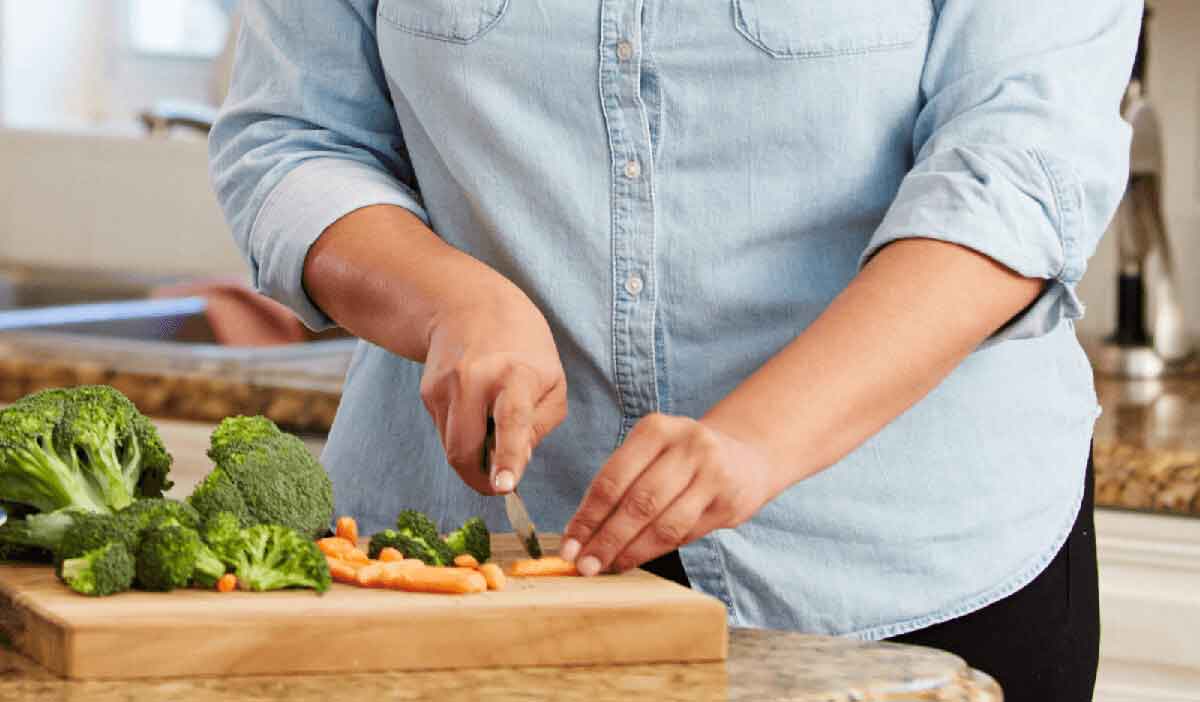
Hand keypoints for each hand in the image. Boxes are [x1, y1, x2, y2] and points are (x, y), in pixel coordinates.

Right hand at [420, 283, 566, 494]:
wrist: (469, 305)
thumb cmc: (523, 347)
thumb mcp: (553, 380)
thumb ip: (541, 426)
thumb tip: (516, 463)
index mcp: (515, 374)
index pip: (512, 420)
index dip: (508, 457)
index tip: (503, 486)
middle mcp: (474, 379)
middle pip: (465, 448)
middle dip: (481, 478)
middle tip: (500, 482)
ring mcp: (445, 386)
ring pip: (451, 448)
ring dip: (473, 456)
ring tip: (491, 430)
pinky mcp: (427, 393)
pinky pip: (445, 433)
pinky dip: (462, 435)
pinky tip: (474, 410)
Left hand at [560, 413, 776, 575]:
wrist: (744, 457)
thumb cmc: (680, 460)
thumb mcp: (650, 453)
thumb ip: (618, 485)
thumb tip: (578, 534)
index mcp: (656, 428)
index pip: (612, 478)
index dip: (588, 517)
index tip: (568, 546)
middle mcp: (687, 446)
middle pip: (637, 503)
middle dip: (606, 539)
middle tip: (584, 565)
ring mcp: (712, 474)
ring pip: (663, 524)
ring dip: (631, 552)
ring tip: (608, 567)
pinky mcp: (729, 503)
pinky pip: (684, 535)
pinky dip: (655, 551)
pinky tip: (635, 559)